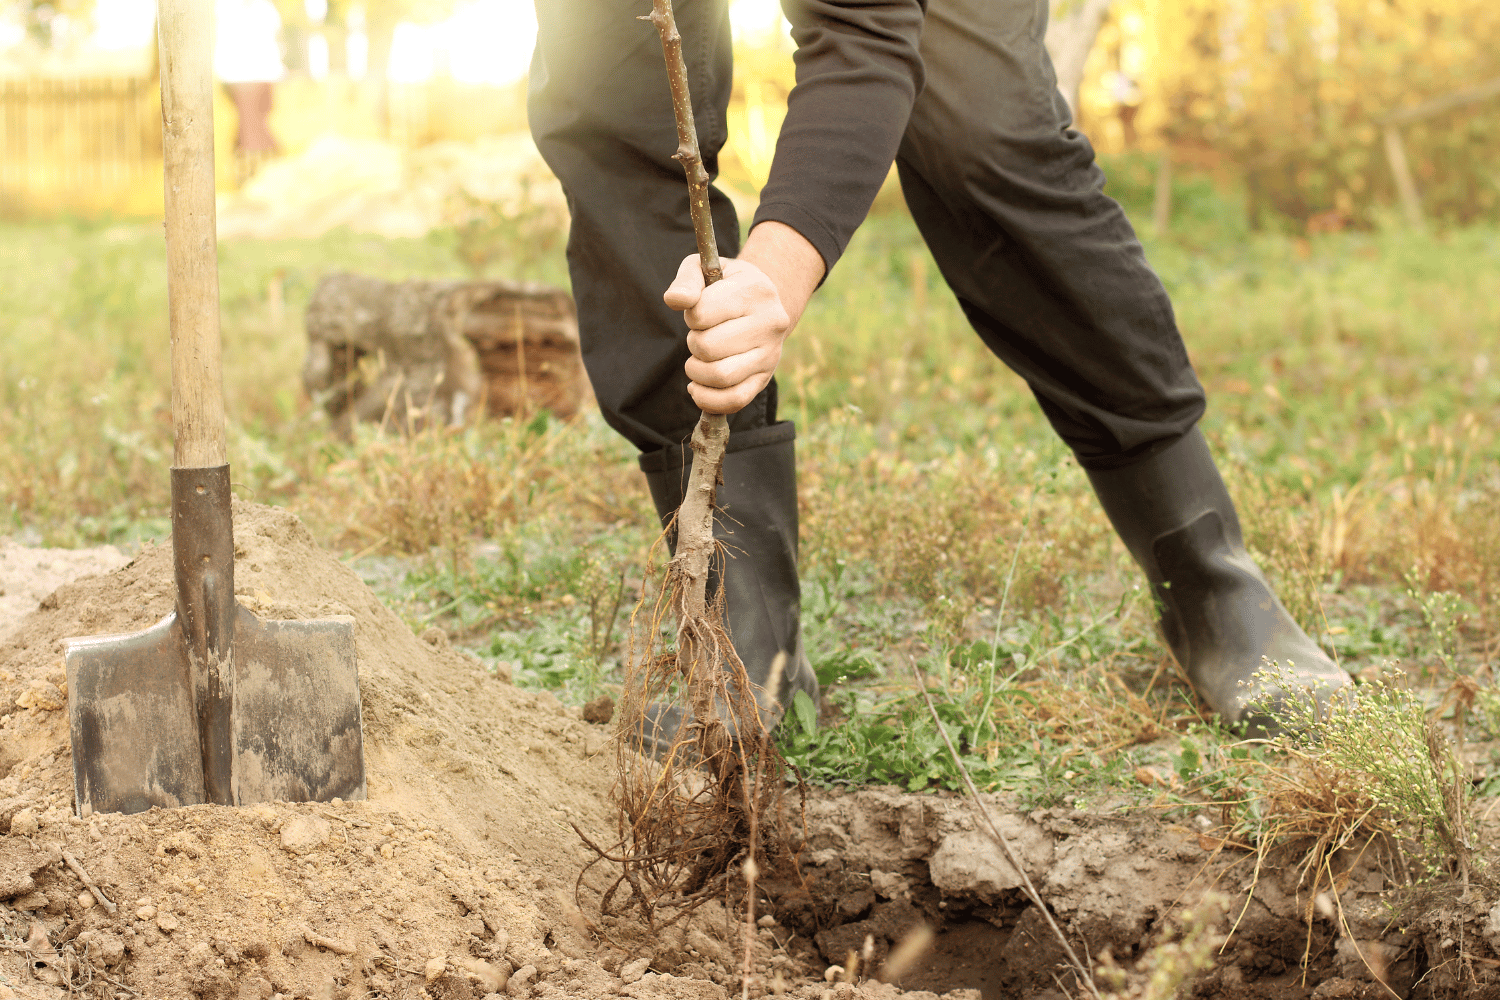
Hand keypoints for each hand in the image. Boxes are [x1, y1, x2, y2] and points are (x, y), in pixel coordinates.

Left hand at [663, 221, 824, 414]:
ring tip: (697, 361)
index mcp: (755, 290)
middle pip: (708, 347)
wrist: (763, 304)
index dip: (691, 316)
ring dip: (696, 372)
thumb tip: (674, 300)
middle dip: (693, 343)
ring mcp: (771, 354)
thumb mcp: (706, 269)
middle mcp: (770, 322)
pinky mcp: (765, 379)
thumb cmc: (726, 285)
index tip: (699, 312)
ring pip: (720, 376)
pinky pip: (735, 400)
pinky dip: (707, 399)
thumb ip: (686, 280)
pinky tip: (697, 387)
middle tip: (699, 336)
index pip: (701, 313)